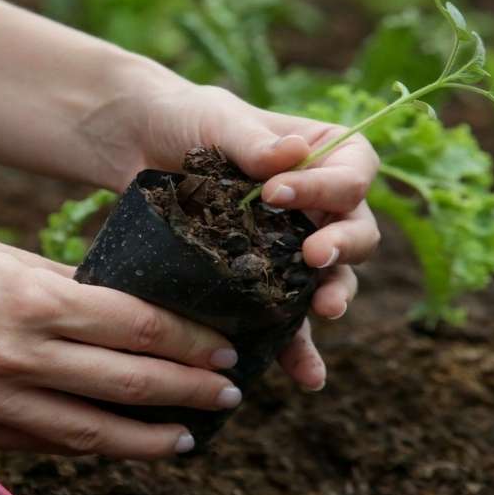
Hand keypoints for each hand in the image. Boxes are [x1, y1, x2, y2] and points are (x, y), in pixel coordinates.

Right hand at [0, 216, 244, 458]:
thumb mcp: (1, 256)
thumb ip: (65, 285)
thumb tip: (126, 304)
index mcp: (31, 301)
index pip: (136, 327)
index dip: (189, 343)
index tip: (224, 349)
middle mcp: (17, 357)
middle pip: (126, 383)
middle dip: (188, 391)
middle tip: (228, 393)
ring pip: (90, 432)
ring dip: (148, 438)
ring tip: (187, 436)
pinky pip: (41, 446)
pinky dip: (87, 449)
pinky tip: (115, 446)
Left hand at [83, 82, 382, 390]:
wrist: (136, 148)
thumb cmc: (184, 119)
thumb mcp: (215, 118)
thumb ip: (252, 139)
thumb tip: (294, 155)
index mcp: (322, 152)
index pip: (353, 172)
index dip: (329, 187)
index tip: (277, 193)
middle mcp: (319, 202)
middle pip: (357, 229)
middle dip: (343, 246)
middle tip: (315, 256)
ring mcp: (294, 245)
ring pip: (332, 278)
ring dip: (335, 295)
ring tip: (324, 310)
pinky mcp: (263, 281)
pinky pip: (289, 319)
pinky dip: (299, 347)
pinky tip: (306, 376)